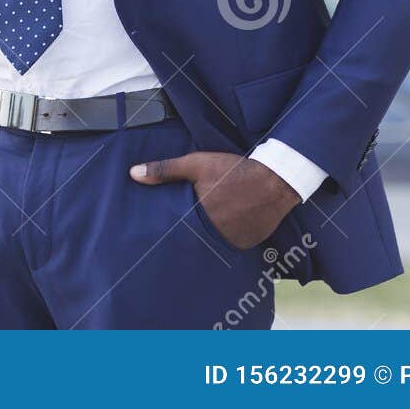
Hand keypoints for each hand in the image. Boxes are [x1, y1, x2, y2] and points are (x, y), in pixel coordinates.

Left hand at [128, 151, 298, 249]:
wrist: (276, 178)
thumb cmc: (233, 170)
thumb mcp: (196, 164)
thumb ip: (165, 170)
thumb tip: (133, 174)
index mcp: (200, 218)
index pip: (178, 231)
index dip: (172, 230)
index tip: (163, 232)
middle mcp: (217, 235)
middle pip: (197, 238)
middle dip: (191, 234)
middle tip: (188, 227)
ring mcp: (235, 241)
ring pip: (215, 242)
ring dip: (211, 236)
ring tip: (210, 226)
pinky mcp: (250, 242)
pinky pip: (233, 243)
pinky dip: (229, 236)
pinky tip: (228, 225)